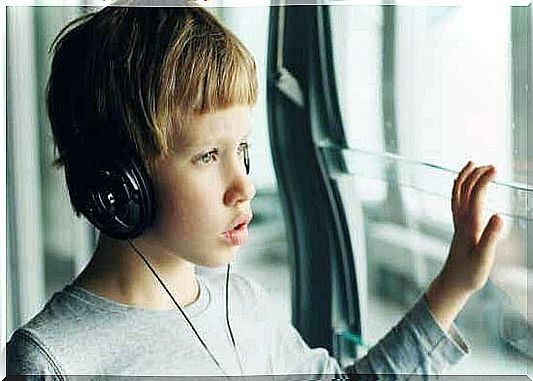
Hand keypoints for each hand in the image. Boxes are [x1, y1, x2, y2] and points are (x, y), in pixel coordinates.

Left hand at [425, 161, 503, 330]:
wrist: (452, 283)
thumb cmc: (469, 273)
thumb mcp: (484, 257)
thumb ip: (491, 237)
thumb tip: (498, 216)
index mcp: (469, 224)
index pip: (475, 195)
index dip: (484, 180)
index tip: (496, 168)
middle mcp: (461, 220)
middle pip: (464, 190)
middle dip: (476, 174)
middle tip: (491, 165)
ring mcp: (458, 223)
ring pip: (457, 194)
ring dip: (465, 177)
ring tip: (472, 164)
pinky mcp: (459, 228)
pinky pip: (456, 202)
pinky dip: (460, 189)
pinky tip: (464, 187)